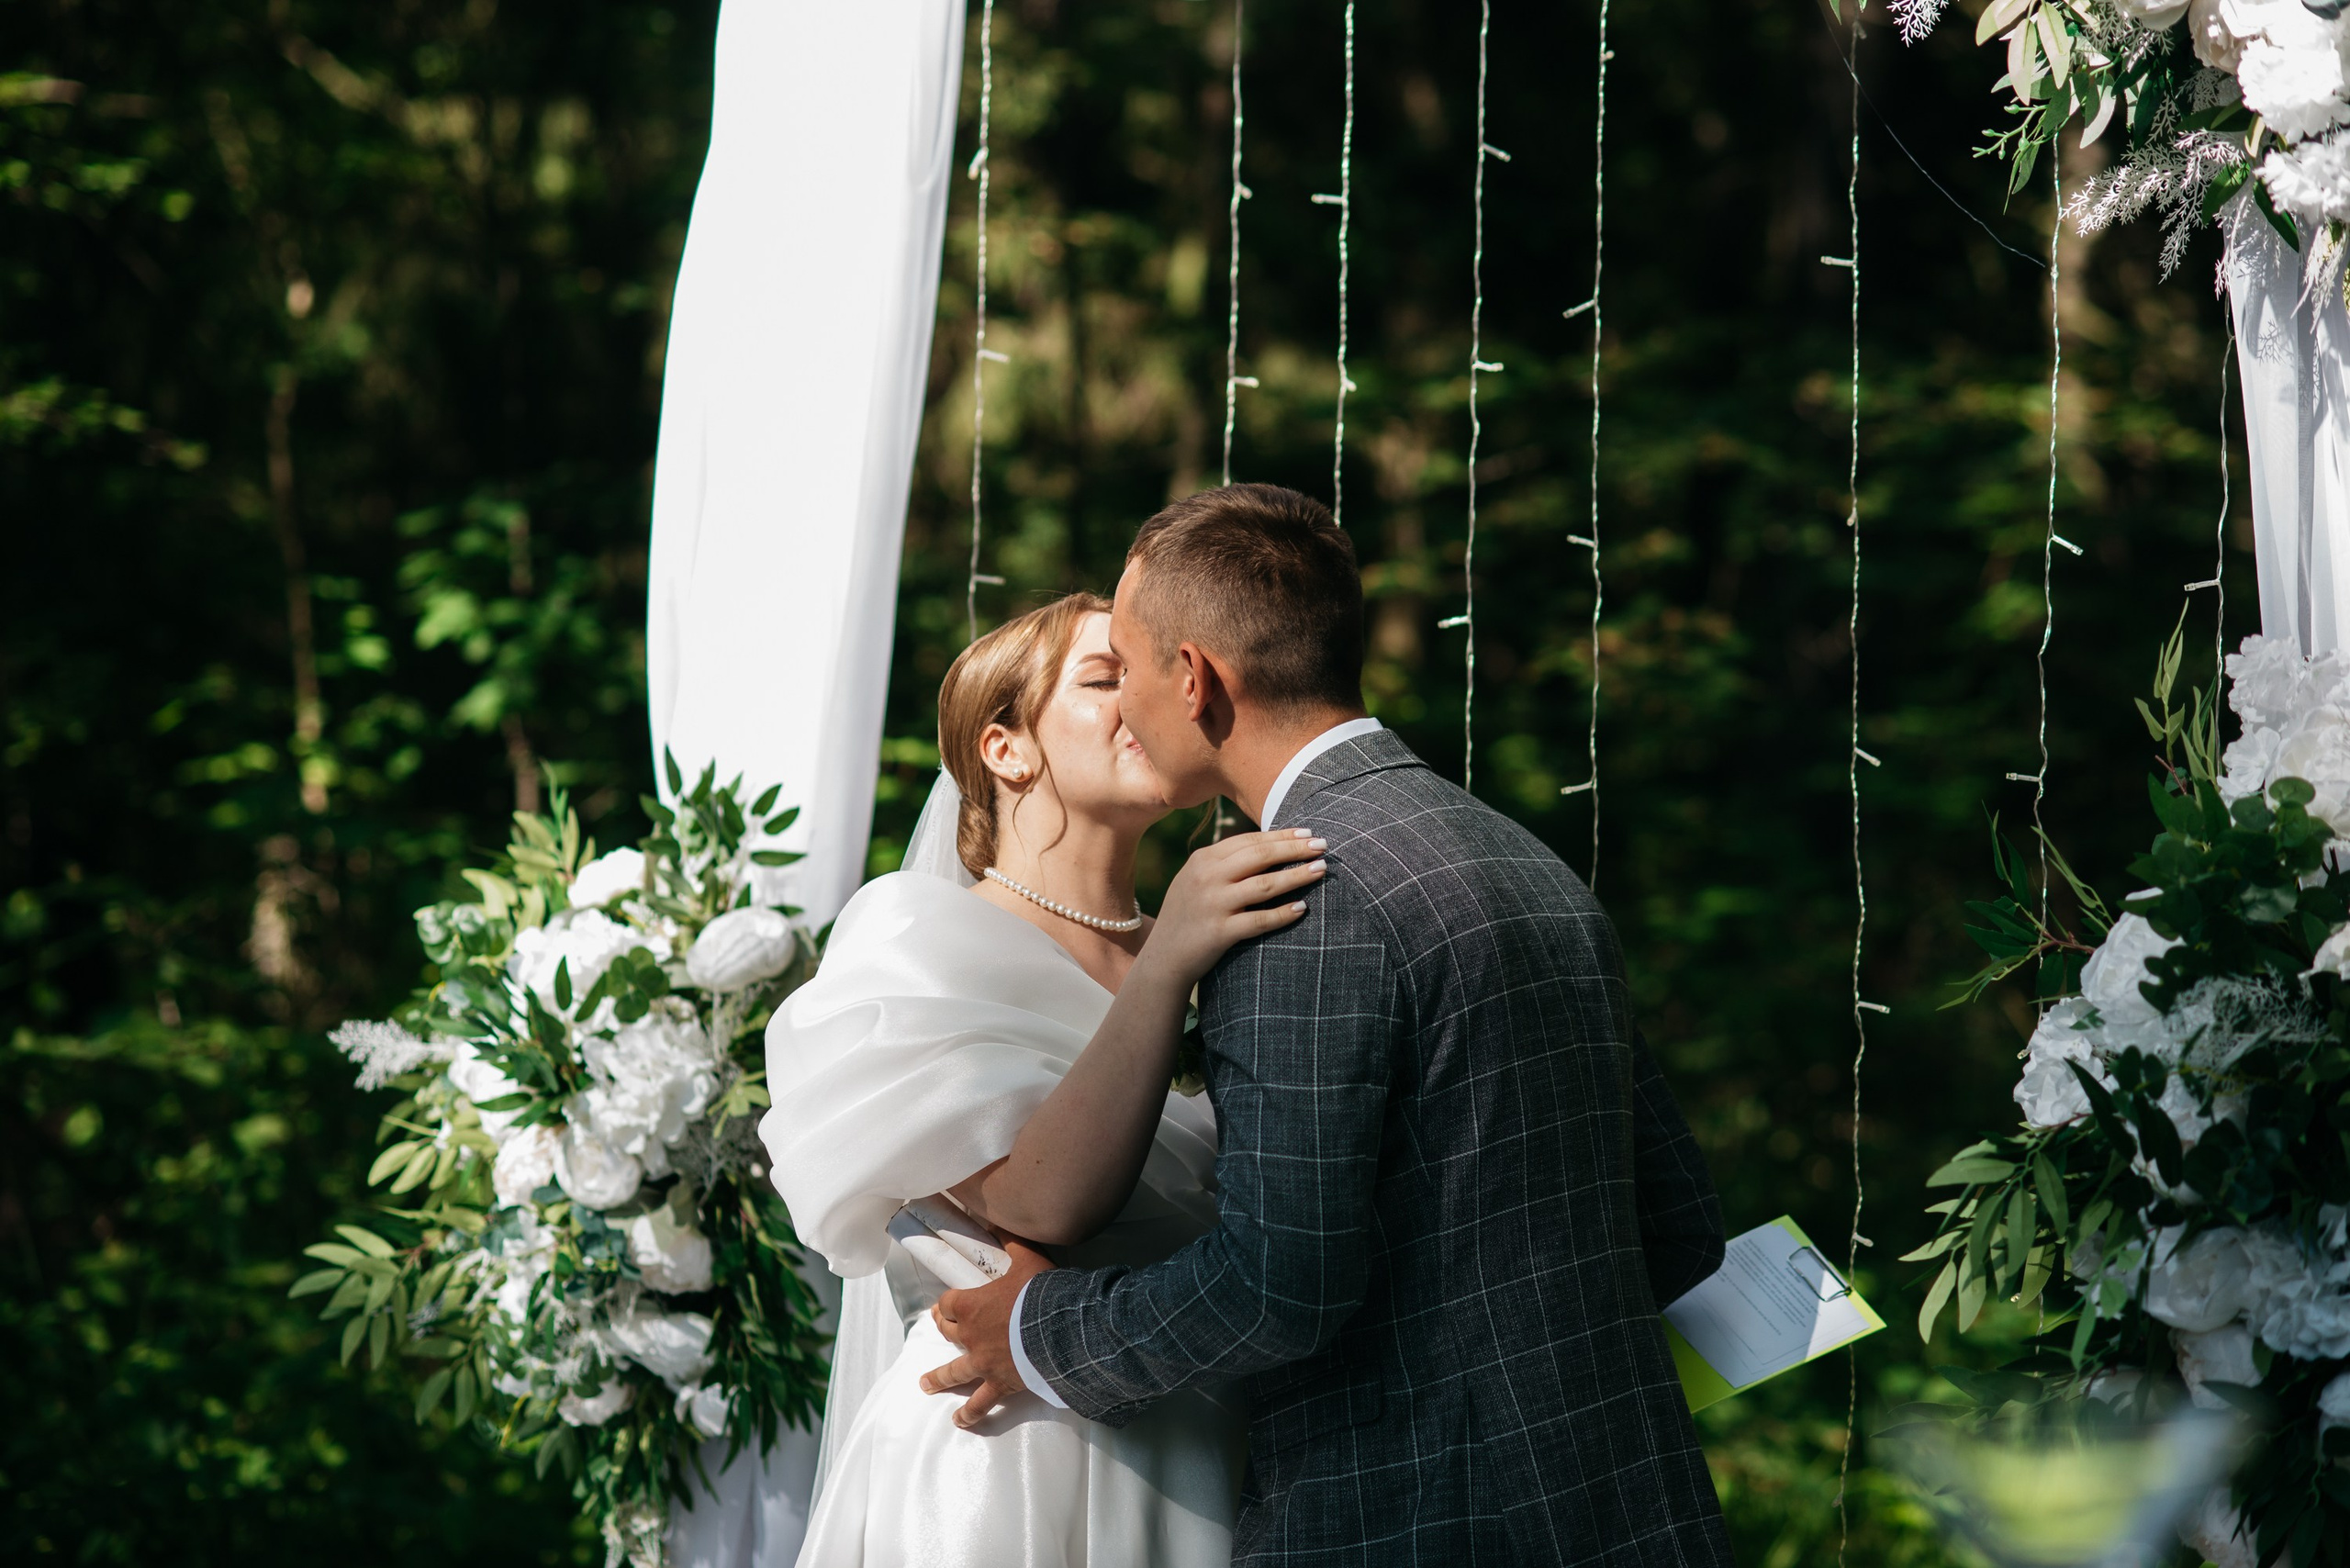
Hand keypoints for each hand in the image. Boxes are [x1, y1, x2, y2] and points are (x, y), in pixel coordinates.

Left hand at [920, 1236, 1054, 1428]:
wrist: (1058, 1329)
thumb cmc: (1040, 1292)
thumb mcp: (1027, 1258)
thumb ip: (1010, 1241)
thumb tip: (997, 1220)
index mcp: (971, 1305)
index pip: (949, 1303)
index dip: (947, 1303)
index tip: (946, 1304)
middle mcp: (971, 1336)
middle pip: (948, 1333)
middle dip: (941, 1328)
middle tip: (937, 1327)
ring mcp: (983, 1363)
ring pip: (954, 1372)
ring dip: (939, 1378)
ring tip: (926, 1384)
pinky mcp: (1000, 1384)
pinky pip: (981, 1402)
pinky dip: (969, 1413)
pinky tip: (960, 1421)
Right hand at [1146, 828, 1327, 986]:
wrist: (1164, 957)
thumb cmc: (1188, 915)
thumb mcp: (1196, 879)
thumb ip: (1224, 863)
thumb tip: (1269, 845)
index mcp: (1203, 859)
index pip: (1249, 841)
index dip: (1281, 835)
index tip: (1307, 832)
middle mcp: (1207, 877)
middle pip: (1260, 856)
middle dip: (1295, 848)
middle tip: (1323, 845)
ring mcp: (1213, 904)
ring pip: (1265, 885)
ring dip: (1297, 876)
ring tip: (1321, 870)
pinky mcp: (1219, 932)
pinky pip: (1260, 920)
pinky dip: (1283, 914)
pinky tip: (1302, 908)